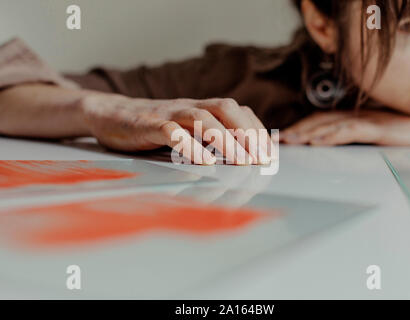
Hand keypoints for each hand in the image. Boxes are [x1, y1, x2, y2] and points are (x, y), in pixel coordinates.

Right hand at [79, 94, 273, 164]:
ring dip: (226, 139)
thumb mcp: (184, 129)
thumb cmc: (152, 127)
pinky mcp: (147, 125)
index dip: (256, 129)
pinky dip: (190, 145)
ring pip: (201, 118)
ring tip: (242, 160)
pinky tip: (204, 161)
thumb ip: (207, 137)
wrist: (109, 114)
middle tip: (262, 158)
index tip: (271, 152)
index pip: (236, 111)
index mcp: (199, 108)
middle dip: (247, 132)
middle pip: (224, 108)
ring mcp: (167, 114)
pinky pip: (171, 132)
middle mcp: (187, 107)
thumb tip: (240, 154)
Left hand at [279, 109, 409, 145]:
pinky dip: (332, 135)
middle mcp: (354, 116)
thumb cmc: (403, 132)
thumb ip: (349, 137)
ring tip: (289, 139)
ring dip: (307, 131)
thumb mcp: (370, 136)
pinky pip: (351, 130)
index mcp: (351, 118)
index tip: (279, 137)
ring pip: (330, 124)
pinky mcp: (378, 128)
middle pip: (318, 122)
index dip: (297, 128)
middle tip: (275, 139)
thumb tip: (325, 145)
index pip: (317, 122)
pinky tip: (317, 141)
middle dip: (295, 130)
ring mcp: (365, 121)